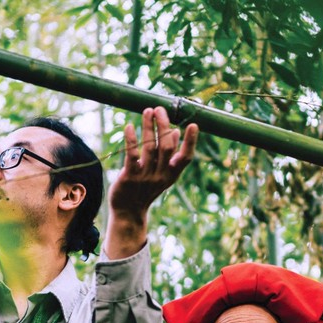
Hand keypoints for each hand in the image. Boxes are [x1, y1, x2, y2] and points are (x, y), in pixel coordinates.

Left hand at [104, 106, 197, 258]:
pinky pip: (132, 156)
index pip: (185, 158)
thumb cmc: (145, 190)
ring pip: (150, 148)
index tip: (193, 125)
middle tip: (160, 109)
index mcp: (171, 174)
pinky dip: (131, 140)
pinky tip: (129, 127)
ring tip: (147, 111)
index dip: (190, 142)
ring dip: (149, 127)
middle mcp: (160, 175)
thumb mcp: (161, 174)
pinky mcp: (129, 177)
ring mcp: (145, 177)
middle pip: (166, 147)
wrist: (128, 213)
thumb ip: (170, 155)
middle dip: (164, 126)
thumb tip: (177, 131)